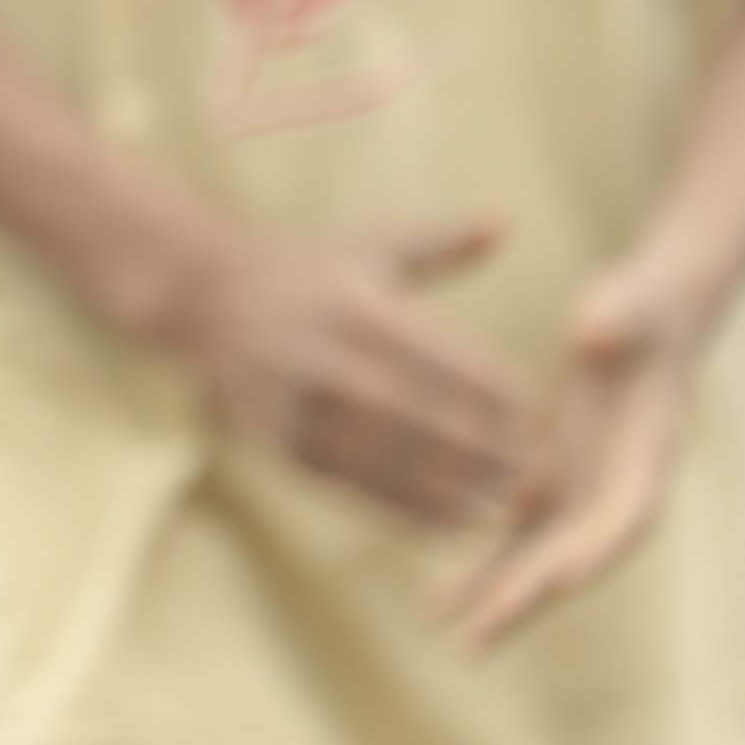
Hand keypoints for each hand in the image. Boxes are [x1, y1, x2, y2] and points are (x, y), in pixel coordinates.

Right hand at [174, 214, 528, 528]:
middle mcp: (326, 359)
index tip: (543, 422)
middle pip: (423, 420)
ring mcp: (300, 407)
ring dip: (453, 493)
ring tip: (503, 512)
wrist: (202, 295)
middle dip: (484, 454)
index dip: (498, 397)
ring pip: (390, 464)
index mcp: (357, 308)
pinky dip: (406, 512)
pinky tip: (448, 524)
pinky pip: (355, 488)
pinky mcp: (282, 445)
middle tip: (536, 478)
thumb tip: (504, 220)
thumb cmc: (304, 266)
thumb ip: (440, 242)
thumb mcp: (368, 244)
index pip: (445, 361)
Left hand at [445, 253, 707, 645]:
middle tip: (477, 637)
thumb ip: (618, 322)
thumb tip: (594, 336)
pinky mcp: (552, 484)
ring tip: (441, 623)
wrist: (643, 314)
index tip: (557, 584)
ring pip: (539, 557)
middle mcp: (618, 488)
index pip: (626, 518)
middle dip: (528, 596)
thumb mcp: (634, 307)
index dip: (592, 552)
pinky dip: (484, 568)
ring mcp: (583, 492)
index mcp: (648, 455)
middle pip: (575, 555)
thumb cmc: (642, 307)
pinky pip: (515, 535)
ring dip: (497, 594)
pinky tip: (440, 600)